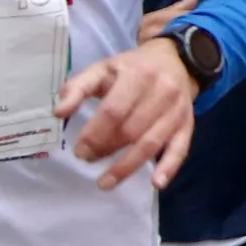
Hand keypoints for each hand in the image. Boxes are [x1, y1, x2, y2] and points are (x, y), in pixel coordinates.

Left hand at [60, 35, 199, 189]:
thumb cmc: (131, 68)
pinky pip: (180, 149)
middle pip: (131, 130)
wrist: (175, 61)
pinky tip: (156, 184)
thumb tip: (58, 112)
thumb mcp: (102, 68)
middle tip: (87, 159)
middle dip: (106, 149)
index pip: (114, 111)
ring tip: (105, 183)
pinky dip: (169, 168)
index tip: (79, 150)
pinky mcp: (188, 125)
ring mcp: (177, 111)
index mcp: (138, 75)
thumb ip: (77, 87)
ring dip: (127, 166)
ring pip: (151, 143)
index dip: (95, 134)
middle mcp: (162, 92)